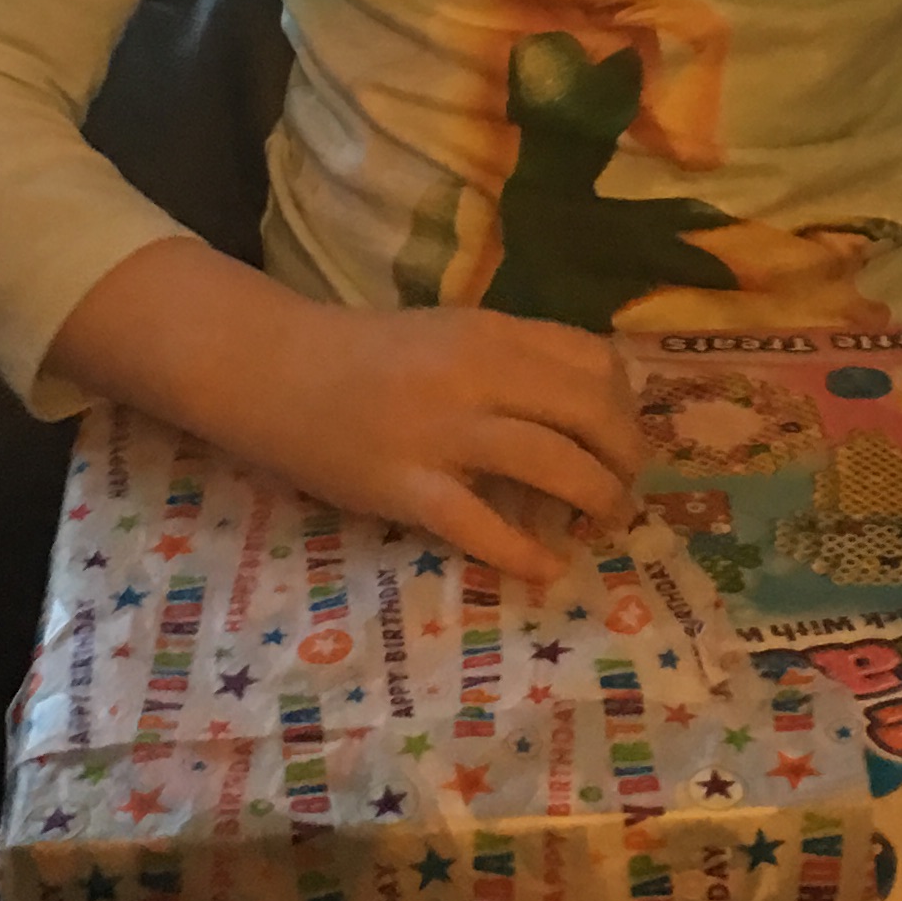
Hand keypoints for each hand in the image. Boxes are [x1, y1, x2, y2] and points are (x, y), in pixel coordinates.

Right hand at [47, 239, 644, 587]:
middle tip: (622, 487)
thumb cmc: (370, 356)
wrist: (276, 371)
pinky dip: (526, 553)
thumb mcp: (452, 333)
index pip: (596, 362)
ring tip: (600, 522)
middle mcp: (476, 374)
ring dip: (596, 499)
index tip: (622, 436)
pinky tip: (546, 568)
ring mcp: (441, 432)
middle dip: (624, 457)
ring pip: (553, 463)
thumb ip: (517, 357)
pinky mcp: (407, 486)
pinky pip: (483, 526)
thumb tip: (595, 402)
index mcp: (491, 332)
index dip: (626, 406)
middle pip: (590, 412)